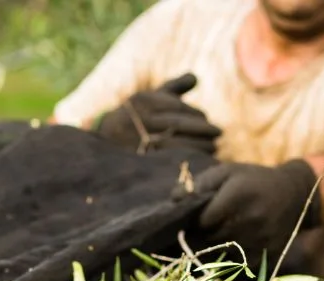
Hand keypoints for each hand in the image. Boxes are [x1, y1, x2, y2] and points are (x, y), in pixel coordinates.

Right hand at [96, 73, 220, 153]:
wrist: (105, 141)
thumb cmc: (135, 117)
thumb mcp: (149, 98)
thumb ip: (173, 88)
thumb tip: (195, 78)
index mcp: (144, 101)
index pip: (178, 107)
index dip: (196, 115)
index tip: (206, 120)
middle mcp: (140, 120)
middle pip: (178, 125)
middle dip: (201, 130)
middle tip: (217, 134)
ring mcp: (139, 142)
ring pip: (175, 143)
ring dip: (199, 146)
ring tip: (213, 147)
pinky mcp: (142, 161)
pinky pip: (169, 160)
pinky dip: (187, 159)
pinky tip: (200, 160)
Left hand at [170, 160, 320, 258]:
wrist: (295, 195)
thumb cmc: (253, 181)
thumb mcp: (226, 172)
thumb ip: (198, 184)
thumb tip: (173, 199)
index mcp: (239, 196)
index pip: (201, 221)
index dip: (191, 223)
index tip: (188, 220)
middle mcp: (250, 220)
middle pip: (208, 240)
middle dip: (196, 238)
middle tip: (192, 233)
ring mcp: (258, 241)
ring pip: (217, 255)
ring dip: (207, 251)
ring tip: (207, 240)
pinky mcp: (264, 257)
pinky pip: (232, 266)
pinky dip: (222, 261)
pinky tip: (222, 250)